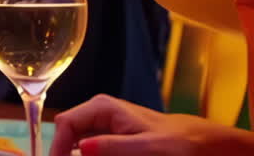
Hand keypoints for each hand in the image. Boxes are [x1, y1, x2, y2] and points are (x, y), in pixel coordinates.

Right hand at [49, 94, 253, 155]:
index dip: (57, 146)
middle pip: (68, 135)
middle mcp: (97, 114)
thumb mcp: (148, 147)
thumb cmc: (179, 142)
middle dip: (66, 153)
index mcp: (102, 108)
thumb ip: (114, 146)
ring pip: (77, 146)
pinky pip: (91, 151)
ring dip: (76, 155)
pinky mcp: (109, 141)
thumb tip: (81, 148)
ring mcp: (102, 128)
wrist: (202, 144)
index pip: (66, 123)